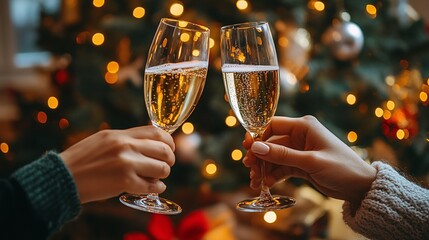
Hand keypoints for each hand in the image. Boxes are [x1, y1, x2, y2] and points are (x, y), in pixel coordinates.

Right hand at [60, 125, 174, 203]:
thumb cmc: (82, 160)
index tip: (169, 149)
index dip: (169, 142)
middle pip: (164, 149)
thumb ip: (126, 140)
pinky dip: (157, 188)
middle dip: (169, 159)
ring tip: (157, 177)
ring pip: (162, 168)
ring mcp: (126, 163)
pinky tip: (154, 188)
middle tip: (166, 165)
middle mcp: (125, 146)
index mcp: (120, 134)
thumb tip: (148, 142)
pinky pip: (152, 185)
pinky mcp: (124, 181)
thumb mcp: (103, 140)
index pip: (157, 132)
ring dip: (163, 174)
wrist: (62, 178)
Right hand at [243, 115, 375, 205]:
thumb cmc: (342, 168)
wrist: (361, 187)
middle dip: (259, 156)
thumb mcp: (311, 161)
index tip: (246, 148)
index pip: (273, 125)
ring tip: (254, 182)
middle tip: (249, 169)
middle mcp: (300, 136)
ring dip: (263, 168)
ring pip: (274, 157)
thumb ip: (282, 155)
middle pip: (270, 142)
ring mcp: (300, 150)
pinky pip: (281, 167)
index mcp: (304, 126)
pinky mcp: (301, 164)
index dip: (257, 135)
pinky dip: (273, 175)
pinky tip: (266, 185)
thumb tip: (255, 147)